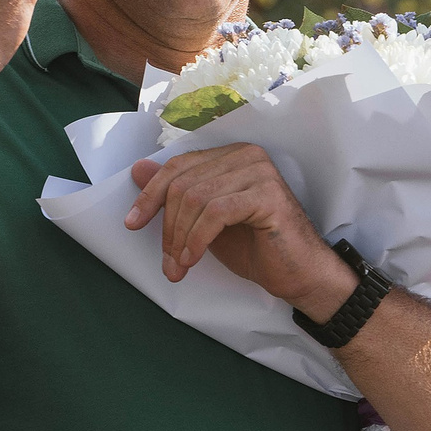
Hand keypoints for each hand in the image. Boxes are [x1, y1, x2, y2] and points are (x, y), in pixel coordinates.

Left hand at [124, 144, 355, 316]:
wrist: (299, 275)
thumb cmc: (255, 248)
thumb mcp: (204, 222)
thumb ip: (176, 195)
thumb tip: (137, 168)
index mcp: (230, 155)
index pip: (178, 167)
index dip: (150, 195)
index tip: (131, 224)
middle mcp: (246, 155)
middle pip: (183, 184)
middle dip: (167, 227)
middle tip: (166, 262)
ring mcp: (259, 171)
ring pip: (196, 199)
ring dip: (180, 238)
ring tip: (178, 267)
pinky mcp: (268, 194)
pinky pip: (216, 213)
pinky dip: (197, 239)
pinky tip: (192, 260)